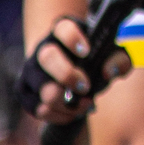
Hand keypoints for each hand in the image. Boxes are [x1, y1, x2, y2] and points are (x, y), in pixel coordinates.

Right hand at [15, 18, 129, 126]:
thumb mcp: (111, 54)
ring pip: (43, 89)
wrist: (68, 66)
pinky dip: (59, 115)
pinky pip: (38, 109)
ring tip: (85, 104)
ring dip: (67, 103)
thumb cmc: (93, 59)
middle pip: (47, 57)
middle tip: (85, 86)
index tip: (86, 52)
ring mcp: (31, 70)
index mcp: (63, 30)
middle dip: (68, 76)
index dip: (73, 39)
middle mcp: (43, 48)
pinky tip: (73, 113)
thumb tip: (108, 71)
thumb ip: (119, 59)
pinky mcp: (25, 91)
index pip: (64, 29)